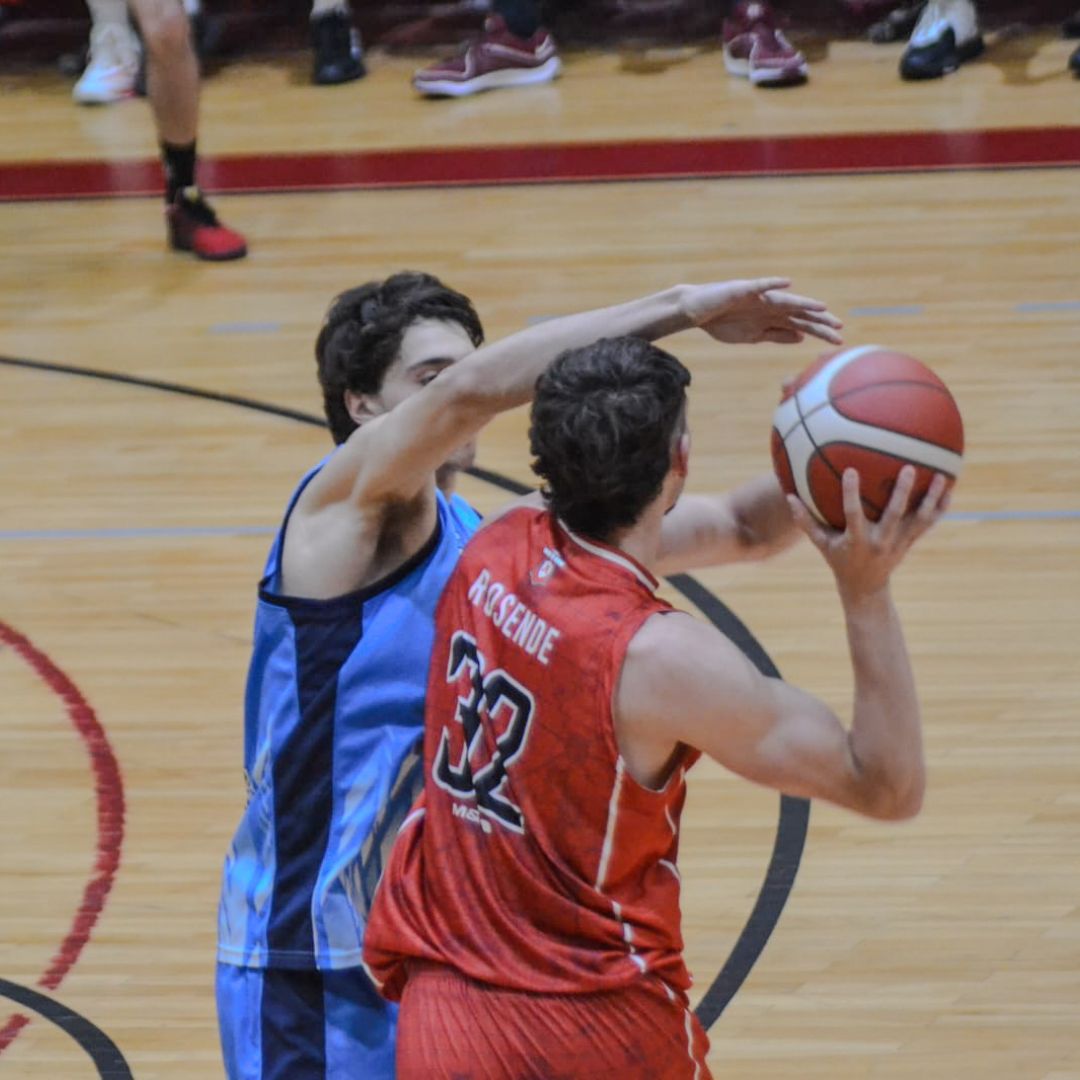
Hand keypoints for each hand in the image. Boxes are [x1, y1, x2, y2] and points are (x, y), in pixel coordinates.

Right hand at [683, 278, 843, 346]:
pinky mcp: (743, 289)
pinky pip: (761, 286)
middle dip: (819, 322)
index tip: (838, 341)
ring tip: (822, 308)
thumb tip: (801, 337)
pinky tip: (787, 283)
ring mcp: (759, 297)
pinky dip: (773, 284)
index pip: (802, 324)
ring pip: (786, 301)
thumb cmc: (722, 323)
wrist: (697, 311)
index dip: (819, 331)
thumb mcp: (753, 336)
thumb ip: (777, 335)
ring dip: (804, 304)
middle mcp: (770, 306)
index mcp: (772, 318)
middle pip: (799, 314)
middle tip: (839, 329)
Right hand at [787, 466, 949, 600]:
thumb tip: (789, 496)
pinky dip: (939, 508)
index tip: (850, 471)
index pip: (853, 514)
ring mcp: (899, 542)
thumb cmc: (839, 560)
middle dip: (902, 493)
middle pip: (894, 515)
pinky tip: (948, 490)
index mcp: (857, 540)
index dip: (850, 493)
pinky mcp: (910, 542)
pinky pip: (929, 524)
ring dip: (930, 498)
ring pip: (919, 519)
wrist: (865, 588)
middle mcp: (881, 541)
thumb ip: (805, 521)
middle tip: (908, 468)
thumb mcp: (821, 544)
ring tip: (941, 476)